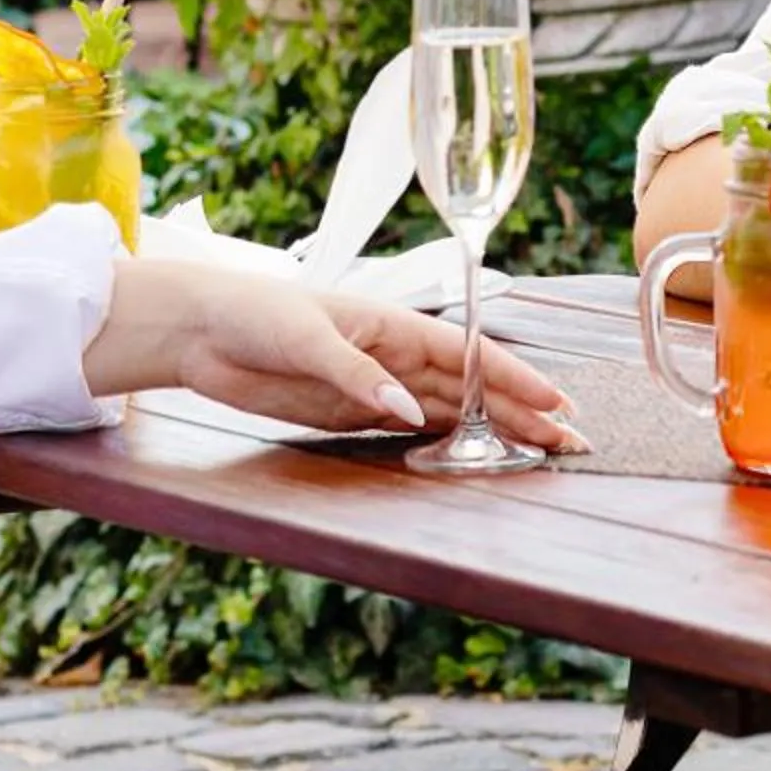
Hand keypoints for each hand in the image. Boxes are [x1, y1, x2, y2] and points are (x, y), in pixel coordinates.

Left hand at [91, 261, 583, 451]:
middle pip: (470, 388)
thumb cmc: (255, 314)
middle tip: (568, 440)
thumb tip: (406, 408)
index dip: (513, 377)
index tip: (555, 400)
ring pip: (448, 411)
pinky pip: (410, 430)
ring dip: (491, 430)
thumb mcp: (306, 338)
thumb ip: (357, 375)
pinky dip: (445, 442)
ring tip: (537, 451)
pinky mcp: (351, 412)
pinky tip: (473, 455)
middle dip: (521, 412)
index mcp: (392, 325)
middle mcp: (394, 356)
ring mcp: (376, 385)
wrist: (202, 332)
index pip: (467, 354)